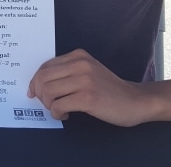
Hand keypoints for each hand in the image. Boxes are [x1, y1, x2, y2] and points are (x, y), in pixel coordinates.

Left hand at [28, 49, 151, 126]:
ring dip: (48, 105)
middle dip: (40, 94)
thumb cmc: (109, 89)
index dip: (36, 82)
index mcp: (78, 56)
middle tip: (48, 104)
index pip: (45, 66)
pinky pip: (59, 105)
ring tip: (58, 110)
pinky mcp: (88, 98)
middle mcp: (80, 64)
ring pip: (48, 92)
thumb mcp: (88, 71)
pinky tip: (66, 115)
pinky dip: (57, 113)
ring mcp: (84, 80)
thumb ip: (67, 72)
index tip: (35, 93)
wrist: (135, 101)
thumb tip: (39, 84)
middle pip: (43, 78)